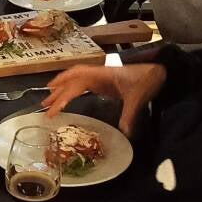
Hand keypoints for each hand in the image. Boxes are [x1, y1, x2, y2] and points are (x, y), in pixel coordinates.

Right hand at [42, 63, 166, 136]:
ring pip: (73, 77)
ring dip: (60, 86)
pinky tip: (66, 93)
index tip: (52, 110)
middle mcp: (97, 73)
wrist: (158, 69)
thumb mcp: (138, 98)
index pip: (76, 85)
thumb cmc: (147, 80)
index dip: (62, 97)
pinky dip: (69, 85)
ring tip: (48, 98)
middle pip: (70, 79)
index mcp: (102, 75)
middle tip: (43, 105)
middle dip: (56, 91)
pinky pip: (80, 80)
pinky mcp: (102, 78)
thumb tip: (124, 133)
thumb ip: (129, 115)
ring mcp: (99, 74)